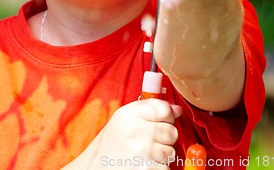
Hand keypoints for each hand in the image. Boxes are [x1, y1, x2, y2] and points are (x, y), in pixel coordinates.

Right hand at [62, 99, 181, 169]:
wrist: (96, 168)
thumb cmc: (113, 143)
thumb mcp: (124, 119)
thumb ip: (149, 110)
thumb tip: (177, 109)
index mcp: (129, 114)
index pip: (164, 108)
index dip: (167, 115)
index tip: (162, 120)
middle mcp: (136, 130)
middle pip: (171, 130)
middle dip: (165, 138)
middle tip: (149, 142)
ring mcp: (142, 151)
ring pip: (170, 151)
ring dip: (161, 155)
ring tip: (144, 155)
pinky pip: (166, 168)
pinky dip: (158, 169)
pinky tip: (144, 166)